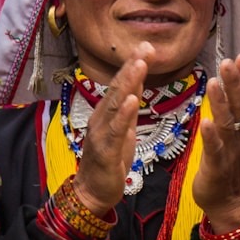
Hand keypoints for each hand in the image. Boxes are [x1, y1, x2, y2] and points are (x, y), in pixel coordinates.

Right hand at [72, 46, 150, 215]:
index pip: (120, 85)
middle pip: (117, 88)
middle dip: (131, 67)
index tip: (146, 47)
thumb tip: (136, 84)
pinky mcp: (105, 151)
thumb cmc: (109, 161)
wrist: (92, 192)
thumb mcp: (123, 130)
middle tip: (145, 48)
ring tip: (140, 65)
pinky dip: (123, 114)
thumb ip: (128, 108)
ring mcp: (101, 133)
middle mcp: (101, 119)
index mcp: (106, 113)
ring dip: (128, 83)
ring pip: (115, 104)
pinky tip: (131, 101)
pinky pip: (115, 130)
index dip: (132, 65)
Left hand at [194, 53, 239, 230]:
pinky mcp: (218, 168)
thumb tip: (224, 82)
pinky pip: (216, 150)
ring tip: (215, 82)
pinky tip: (206, 122)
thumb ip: (227, 110)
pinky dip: (212, 136)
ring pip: (228, 124)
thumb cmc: (224, 163)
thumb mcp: (229, 133)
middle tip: (230, 61)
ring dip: (222, 103)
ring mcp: (231, 151)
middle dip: (236, 82)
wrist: (227, 202)